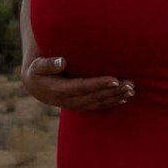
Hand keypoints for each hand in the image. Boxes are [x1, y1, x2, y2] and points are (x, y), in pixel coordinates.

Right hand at [20, 55, 135, 110]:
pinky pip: (98, 106)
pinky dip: (111, 103)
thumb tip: (62, 61)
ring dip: (116, 97)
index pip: (83, 87)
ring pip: (99, 103)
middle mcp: (69, 101)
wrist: (35, 87)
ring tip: (132, 90)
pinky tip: (124, 99)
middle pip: (95, 97)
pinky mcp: (81, 105)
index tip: (115, 80)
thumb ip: (48, 64)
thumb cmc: (38, 72)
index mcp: (59, 90)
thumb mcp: (37, 67)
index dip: (99, 85)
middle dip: (113, 91)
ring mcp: (76, 105)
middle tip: (130, 84)